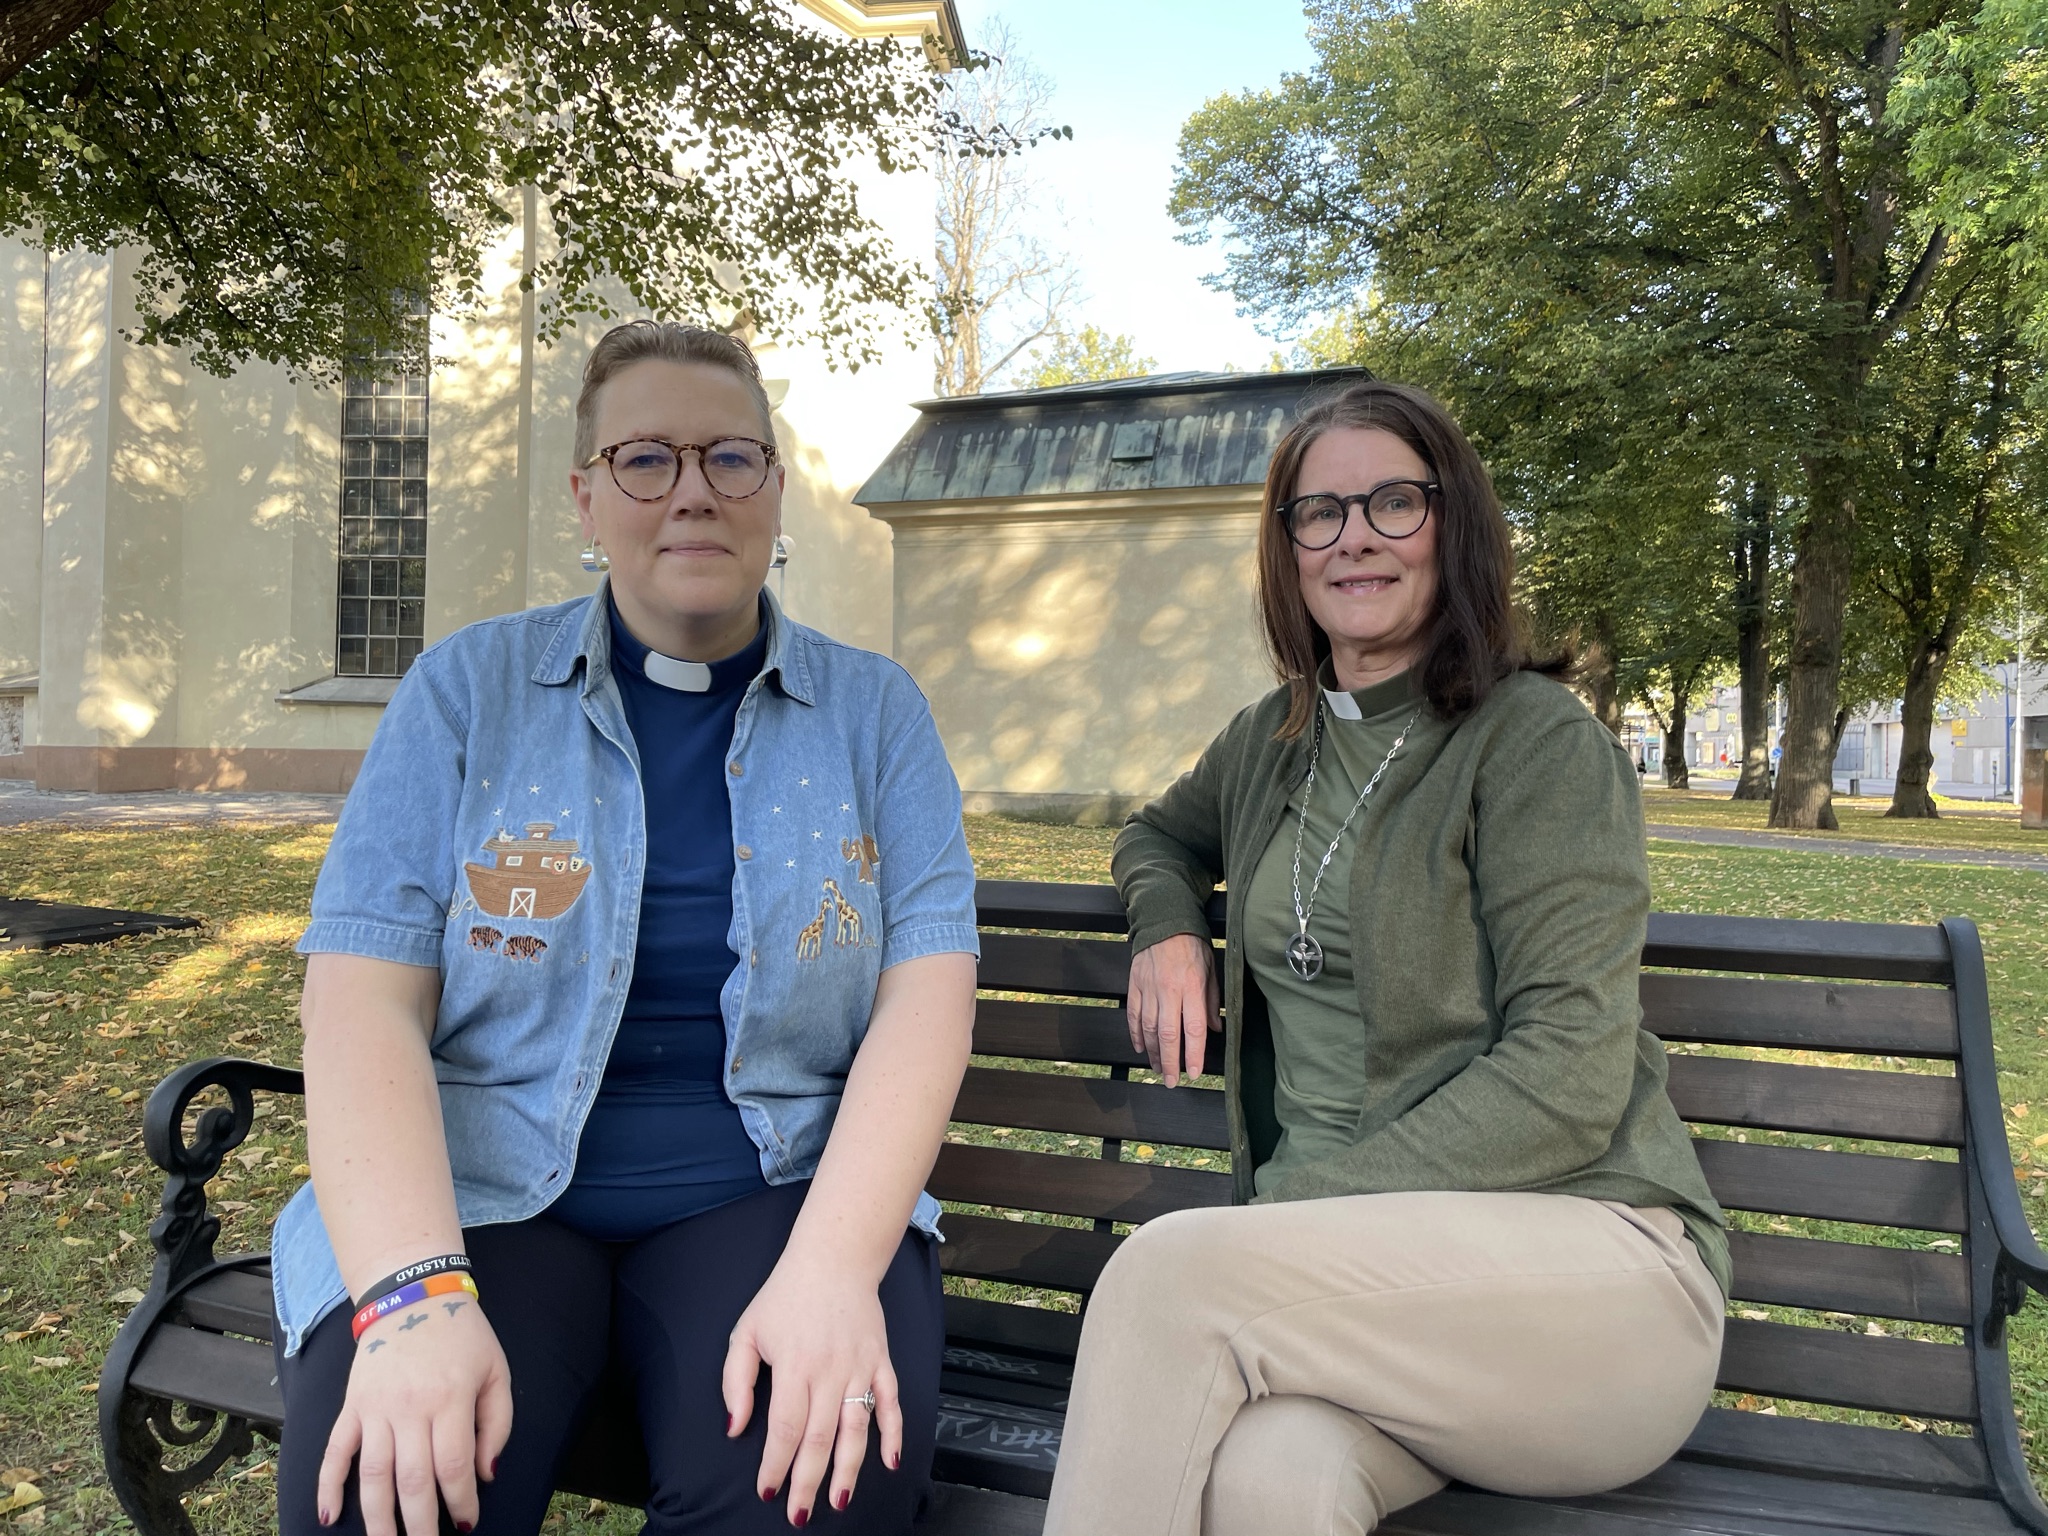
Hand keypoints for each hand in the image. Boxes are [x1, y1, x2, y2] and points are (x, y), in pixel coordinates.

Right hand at [318, 1293, 511, 1535]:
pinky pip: (335, 1450)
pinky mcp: (351, 1405)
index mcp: (450, 1399)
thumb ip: (498, 1423)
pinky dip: (328, 1484)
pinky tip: (328, 1516)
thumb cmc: (462, 1336)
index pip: (453, 1466)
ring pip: (373, 1475)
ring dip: (377, 1519)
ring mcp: (375, 1408)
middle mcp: (410, 1407)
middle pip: (412, 1480)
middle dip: (419, 1525)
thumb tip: (486, 1475)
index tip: (467, 1524)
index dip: (460, 1502)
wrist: (413, 1293)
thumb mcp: (496, 1371)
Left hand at [723, 1259, 900, 1527]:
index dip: (775, 1465)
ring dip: (849, 1469)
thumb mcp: (746, 1331)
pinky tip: (890, 1462)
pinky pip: (891, 1402)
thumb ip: (736, 1382)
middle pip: (820, 1438)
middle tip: (799, 1515)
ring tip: (839, 1501)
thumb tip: (735, 1428)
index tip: (767, 1491)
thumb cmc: (785, 1296)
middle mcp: (829, 1371)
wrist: (835, 1258)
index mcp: (794, 1366)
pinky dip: (893, 1433)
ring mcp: (860, 1367)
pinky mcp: (881, 1361)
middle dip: (808, 1482)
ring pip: (857, 1428)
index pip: (784, 1428)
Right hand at [1128, 932, 1218, 1087]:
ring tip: (1157, 1069)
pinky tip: (1141, 1048)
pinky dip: (1136, 1034)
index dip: (1194, 1054)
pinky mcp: (1135, 986)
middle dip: (1169, 1063)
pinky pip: (1134, 1016)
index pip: (1193, 1028)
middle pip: (1168, 1035)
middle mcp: (1169, 991)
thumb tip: (1214, 1028)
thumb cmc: (1192, 944)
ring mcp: (1149, 989)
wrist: (1163, 920)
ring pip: (1149, 1029)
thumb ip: (1212, 1000)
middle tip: (1170, 1081)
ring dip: (1153, 1053)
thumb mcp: (1211, 969)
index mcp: (1192, 987)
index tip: (1194, 1072)